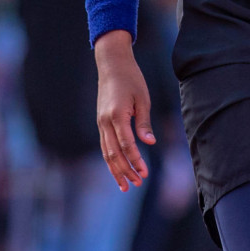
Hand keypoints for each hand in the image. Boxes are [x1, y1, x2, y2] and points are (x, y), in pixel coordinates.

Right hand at [95, 31, 154, 190]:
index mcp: (117, 114)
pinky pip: (104, 145)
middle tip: (138, 183)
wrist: (112, 64)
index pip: (126, 144)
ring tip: (126, 186)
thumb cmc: (131, 79)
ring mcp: (100, 123)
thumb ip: (144, 122)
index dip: (135, 160)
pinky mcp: (101, 122)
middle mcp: (105, 121)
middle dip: (125, 170)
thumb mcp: (142, 98)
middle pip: (113, 153)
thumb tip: (149, 143)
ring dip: (116, 170)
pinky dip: (110, 160)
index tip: (145, 173)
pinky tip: (117, 170)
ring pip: (106, 152)